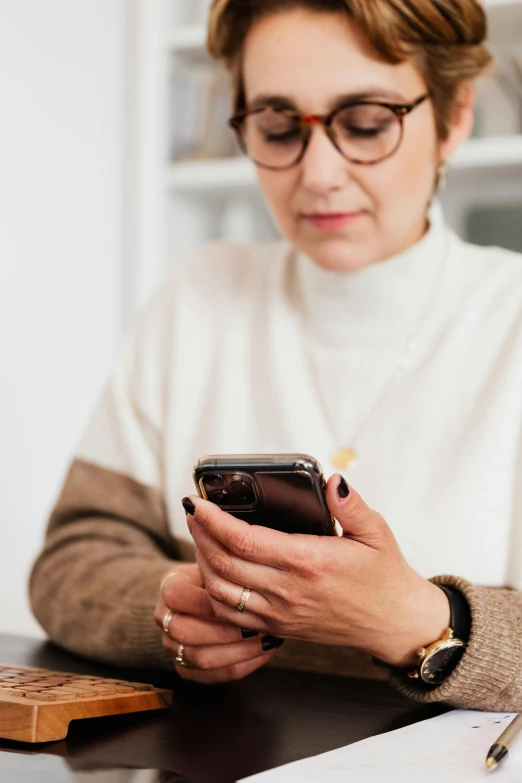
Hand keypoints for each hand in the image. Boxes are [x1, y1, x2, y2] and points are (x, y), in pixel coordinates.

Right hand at [153, 562, 282, 682]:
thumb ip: (226, 565)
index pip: (177, 596)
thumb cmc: (222, 575)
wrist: (211, 595)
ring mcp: (173, 646)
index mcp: (169, 588)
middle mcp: (165, 619)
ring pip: (200, 658)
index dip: (210, 600)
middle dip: (225, 631)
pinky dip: (242, 665)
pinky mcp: (186, 668)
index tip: (243, 598)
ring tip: (266, 638)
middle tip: (257, 625)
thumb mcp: (219, 563)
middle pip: (185, 632)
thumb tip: (245, 558)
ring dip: (238, 651)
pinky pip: (212, 676)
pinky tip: (264, 650)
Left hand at [185, 476, 449, 667]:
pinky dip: (213, 590)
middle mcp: (288, 590)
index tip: (197, 501)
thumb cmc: (385, 575)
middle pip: (223, 563)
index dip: (213, 520)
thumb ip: (351, 505)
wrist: (394, 623)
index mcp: (309, 562)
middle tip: (192, 511)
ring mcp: (280, 613)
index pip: (244, 539)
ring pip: (220, 590)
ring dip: (202, 562)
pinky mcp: (279, 627)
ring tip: (199, 536)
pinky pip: (231, 614)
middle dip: (199, 534)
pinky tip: (213, 569)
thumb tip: (332, 480)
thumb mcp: (376, 531)